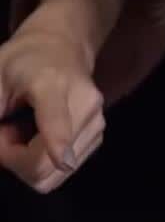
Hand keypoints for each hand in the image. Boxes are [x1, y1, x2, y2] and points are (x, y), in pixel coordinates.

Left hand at [0, 18, 104, 192]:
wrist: (62, 48)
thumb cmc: (21, 61)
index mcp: (52, 84)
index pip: (57, 118)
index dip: (58, 143)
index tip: (64, 163)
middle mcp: (85, 104)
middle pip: (50, 163)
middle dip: (15, 160)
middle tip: (4, 134)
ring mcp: (96, 122)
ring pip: (55, 173)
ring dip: (28, 162)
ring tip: (23, 131)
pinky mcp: (98, 136)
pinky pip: (63, 171)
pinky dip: (44, 162)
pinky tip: (39, 137)